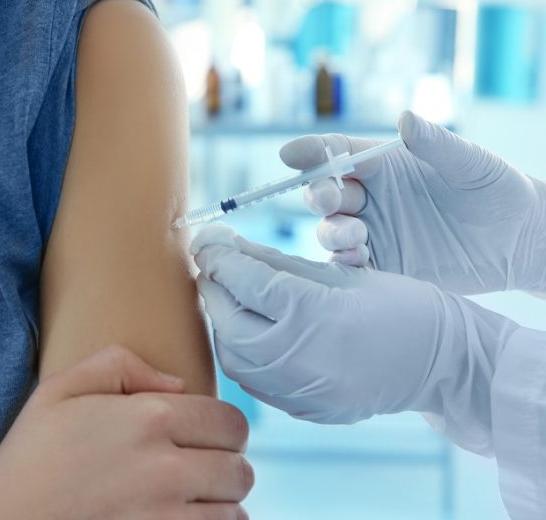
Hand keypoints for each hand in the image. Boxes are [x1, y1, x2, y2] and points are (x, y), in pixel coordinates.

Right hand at [0, 346, 252, 519]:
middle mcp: (166, 467)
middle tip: (201, 466)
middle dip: (226, 465)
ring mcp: (165, 515)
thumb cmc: (31, 454)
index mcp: (149, 418)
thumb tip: (176, 384)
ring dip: (219, 503)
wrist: (3, 519)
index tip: (208, 435)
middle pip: (239, 468)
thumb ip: (121, 365)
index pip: (231, 422)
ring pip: (234, 510)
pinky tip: (183, 517)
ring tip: (191, 497)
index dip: (225, 428)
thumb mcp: (63, 387)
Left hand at [193, 227, 517, 436]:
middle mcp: (298, 358)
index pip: (244, 282)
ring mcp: (299, 391)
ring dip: (222, 322)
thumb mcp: (341, 273)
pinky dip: (240, 351)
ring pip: (232, 356)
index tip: (206, 239)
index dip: (218, 257)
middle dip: (214, 289)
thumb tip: (229, 247)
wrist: (443, 364)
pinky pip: (251, 381)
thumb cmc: (399, 306)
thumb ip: (278, 264)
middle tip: (213, 266)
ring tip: (229, 296)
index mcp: (312, 314)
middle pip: (228, 321)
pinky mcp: (302, 410)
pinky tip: (248, 330)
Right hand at [280, 111, 545, 293]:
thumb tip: (405, 118)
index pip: (337, 153)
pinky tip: (356, 260)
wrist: (519, 240)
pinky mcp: (382, 265)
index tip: (290, 155)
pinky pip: (349, 265)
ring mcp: (374, 232)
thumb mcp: (470, 163)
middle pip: (325, 193)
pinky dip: (343, 263)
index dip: (312, 152)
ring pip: (331, 230)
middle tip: (330, 199)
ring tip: (354, 235)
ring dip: (331, 231)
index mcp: (384, 164)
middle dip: (318, 195)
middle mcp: (371, 197)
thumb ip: (436, 143)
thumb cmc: (496, 190)